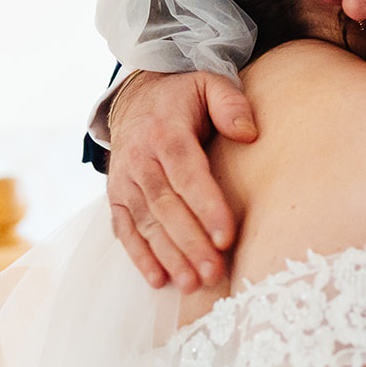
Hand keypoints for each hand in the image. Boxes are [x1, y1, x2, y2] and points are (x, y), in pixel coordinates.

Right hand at [106, 70, 257, 289]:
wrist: (136, 97)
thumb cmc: (183, 96)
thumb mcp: (209, 83)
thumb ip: (230, 103)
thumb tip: (248, 134)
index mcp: (165, 132)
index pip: (187, 174)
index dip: (206, 206)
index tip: (226, 237)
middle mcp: (140, 160)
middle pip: (166, 207)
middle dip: (190, 243)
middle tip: (214, 272)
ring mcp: (125, 181)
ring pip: (147, 224)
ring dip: (169, 257)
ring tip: (193, 284)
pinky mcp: (117, 197)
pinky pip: (125, 230)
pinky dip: (140, 256)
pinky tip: (159, 280)